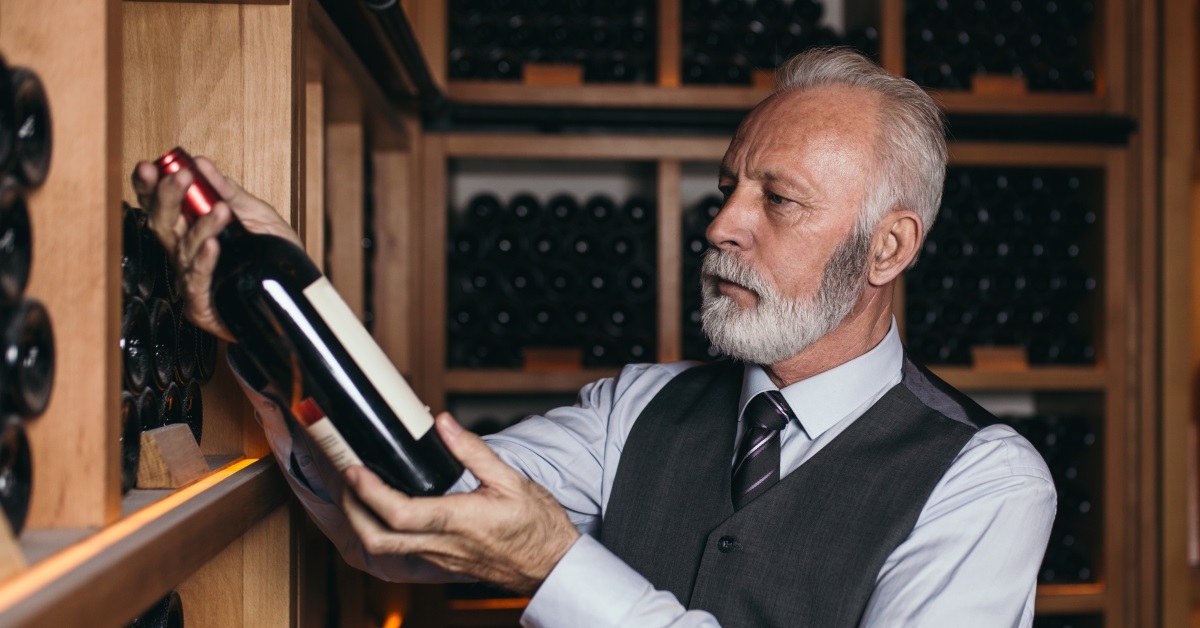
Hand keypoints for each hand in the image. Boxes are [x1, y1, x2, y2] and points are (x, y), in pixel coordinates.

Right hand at [130, 155, 301, 340]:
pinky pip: (198, 279)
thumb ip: (231, 193)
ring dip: (201, 227)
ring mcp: (190, 276)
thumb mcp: (257, 216)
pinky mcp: (200, 303)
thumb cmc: (271, 255)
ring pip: (184, 249)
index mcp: (190, 228)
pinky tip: (212, 247)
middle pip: (162, 223)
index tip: (149, 168)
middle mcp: (184, 251)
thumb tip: (203, 164)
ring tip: (221, 211)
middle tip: (181, 177)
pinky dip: (204, 262)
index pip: (160, 205)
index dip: (149, 188)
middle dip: (167, 198)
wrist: (294, 293)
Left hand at [342, 413, 580, 595]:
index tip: (355, 470)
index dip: (370, 492)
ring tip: (358, 492)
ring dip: (362, 522)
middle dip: (352, 510)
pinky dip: (382, 531)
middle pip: (378, 540)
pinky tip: (385, 511)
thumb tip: (445, 424)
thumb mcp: (511, 480)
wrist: (552, 566)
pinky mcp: (442, 563)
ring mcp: (439, 558)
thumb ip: (473, 451)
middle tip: (347, 480)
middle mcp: (443, 544)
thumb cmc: (537, 527)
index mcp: (459, 521)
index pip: (400, 513)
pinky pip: (401, 551)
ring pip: (385, 549)